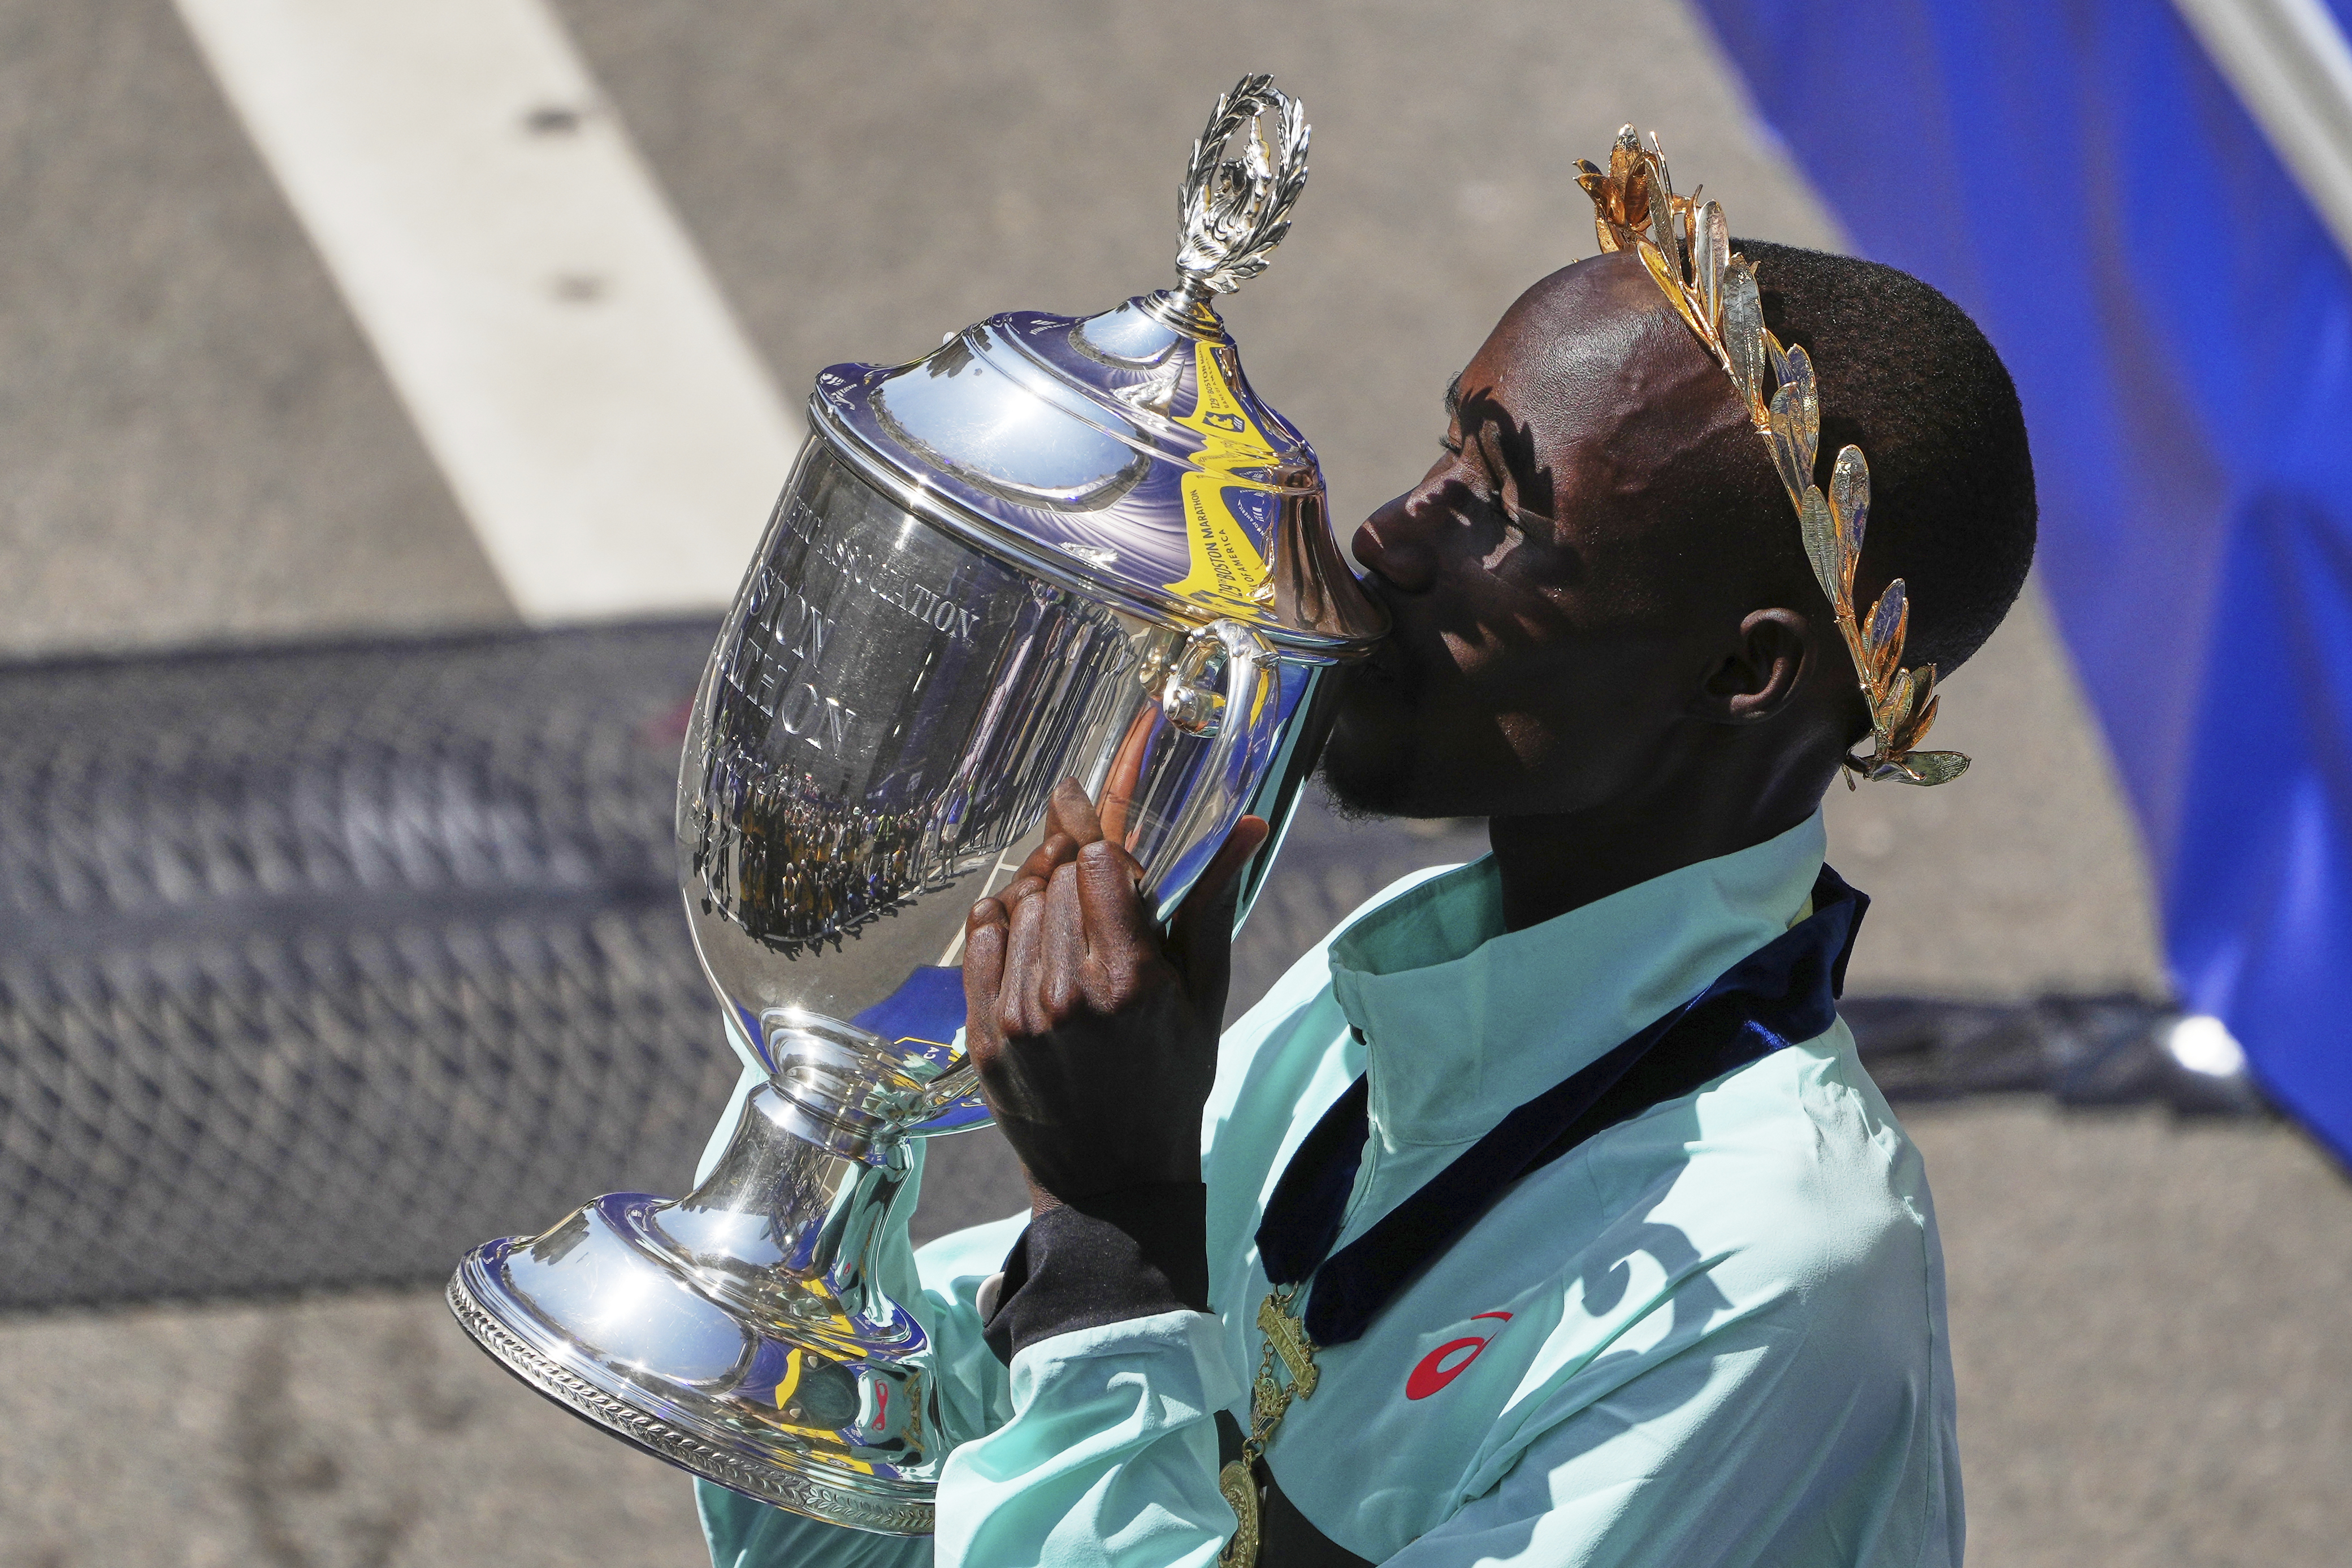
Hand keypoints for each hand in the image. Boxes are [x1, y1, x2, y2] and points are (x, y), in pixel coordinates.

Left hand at [961, 780, 1268, 1210]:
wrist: (1114, 1177)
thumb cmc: (1172, 1080)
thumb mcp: (1204, 996)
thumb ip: (1213, 903)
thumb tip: (1249, 825)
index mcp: (1129, 980)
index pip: (1097, 862)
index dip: (1100, 839)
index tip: (1099, 827)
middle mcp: (1066, 994)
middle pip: (1055, 878)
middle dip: (1074, 865)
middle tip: (1090, 870)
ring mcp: (1017, 1016)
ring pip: (1016, 905)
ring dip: (1039, 893)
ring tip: (1065, 908)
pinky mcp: (984, 1035)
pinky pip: (979, 939)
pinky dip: (999, 919)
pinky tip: (1025, 927)